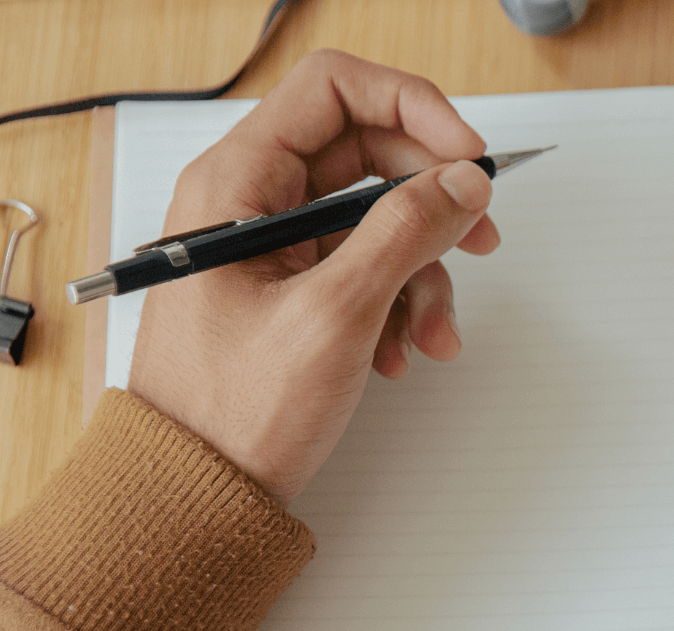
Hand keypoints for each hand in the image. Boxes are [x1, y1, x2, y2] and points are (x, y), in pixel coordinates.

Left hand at [128, 50, 501, 502]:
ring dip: (422, 271)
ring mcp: (271, 248)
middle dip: (430, 199)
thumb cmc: (228, 413)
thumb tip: (461, 183)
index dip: (413, 108)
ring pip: (376, 218)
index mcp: (234, 184)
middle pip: (366, 153)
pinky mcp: (291, 291)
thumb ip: (404, 234)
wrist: (194, 497)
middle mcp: (248, 203)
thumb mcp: (333, 316)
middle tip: (479, 233)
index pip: (334, 90)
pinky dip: (400, 304)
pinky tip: (400, 352)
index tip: (466, 156)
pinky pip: (366, 267)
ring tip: (431, 333)